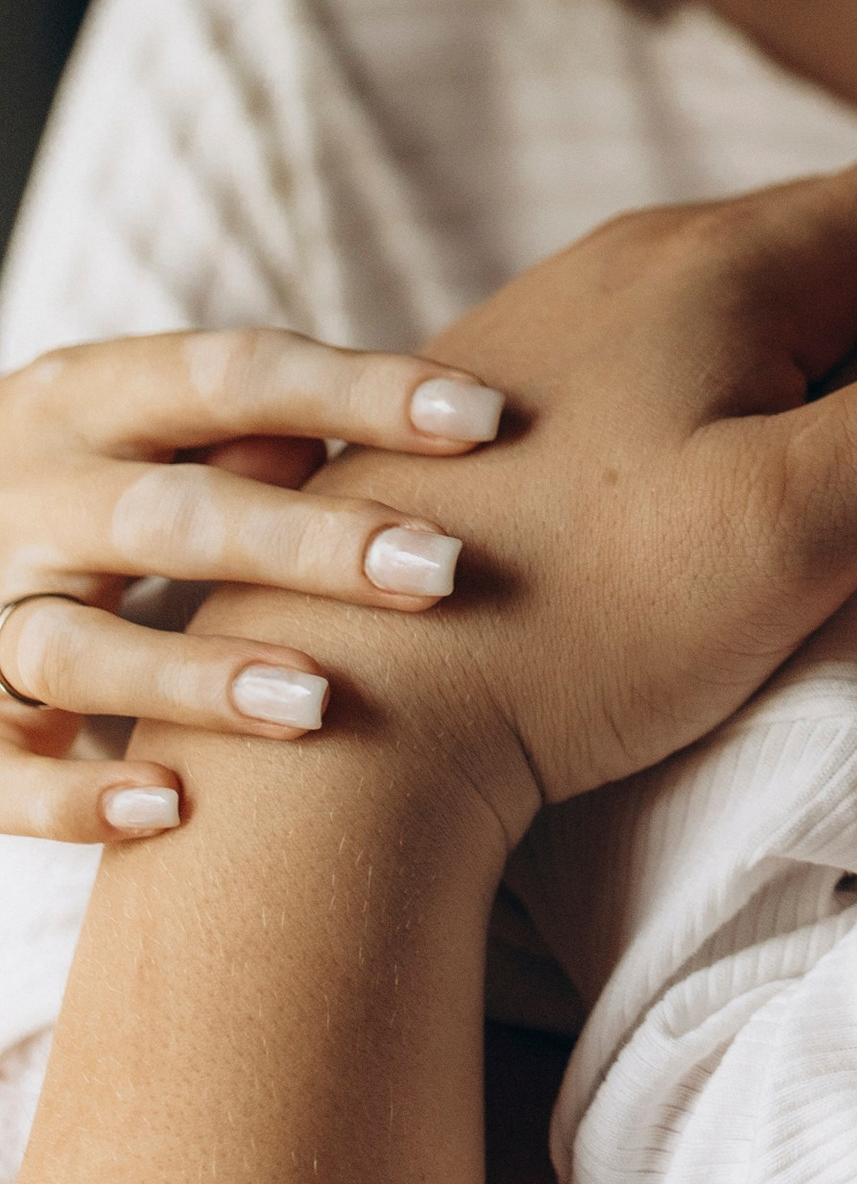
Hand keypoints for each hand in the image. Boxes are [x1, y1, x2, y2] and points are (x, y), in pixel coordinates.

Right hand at [0, 329, 506, 840]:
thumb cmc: (102, 474)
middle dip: (307, 544)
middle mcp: (29, 493)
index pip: (232, 376)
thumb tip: (386, 435)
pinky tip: (171, 808)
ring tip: (319, 705)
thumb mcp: (155, 424)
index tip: (485, 420)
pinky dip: (71, 799)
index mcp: (89, 396)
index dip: (358, 392)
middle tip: (439, 570)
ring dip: (199, 679)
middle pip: (169, 515)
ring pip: (78, 647)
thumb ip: (258, 428)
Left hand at [175, 137, 856, 851]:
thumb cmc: (580, 623)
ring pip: (766, 283)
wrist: (346, 717)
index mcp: (726, 261)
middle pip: (850, 222)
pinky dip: (783, 352)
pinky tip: (788, 414)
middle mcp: (641, 255)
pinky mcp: (517, 394)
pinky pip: (695, 339)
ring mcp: (566, 320)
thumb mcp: (799, 520)